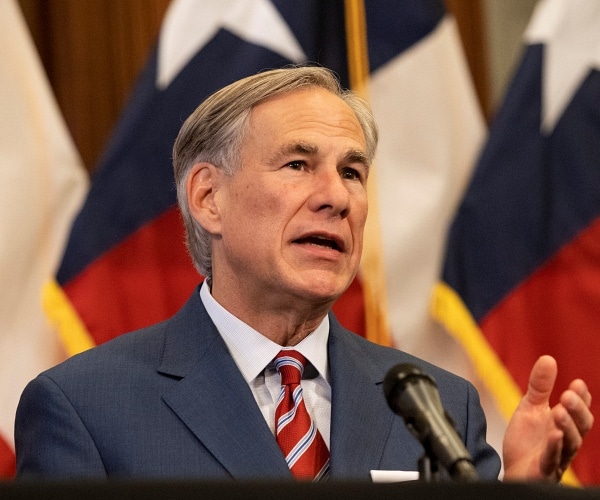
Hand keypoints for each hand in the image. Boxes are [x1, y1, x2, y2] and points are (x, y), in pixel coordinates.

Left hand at [502, 355, 592, 481]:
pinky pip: (552, 459)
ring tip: (559, 410)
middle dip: (577, 410)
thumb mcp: (530, 407)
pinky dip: (554, 447)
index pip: (579, 410)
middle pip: (581, 427)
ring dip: (567, 426)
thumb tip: (548, 358)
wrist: (513, 467)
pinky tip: (554, 435)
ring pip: (570, 443)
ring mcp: (558, 456)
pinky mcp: (545, 470)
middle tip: (568, 395)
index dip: (581, 398)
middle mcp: (566, 441)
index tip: (578, 384)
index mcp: (565, 424)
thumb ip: (540, 386)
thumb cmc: (527, 440)